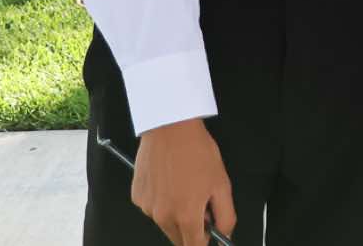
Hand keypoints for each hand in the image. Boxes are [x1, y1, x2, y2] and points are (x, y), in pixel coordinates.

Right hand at [132, 118, 234, 245]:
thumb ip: (225, 215)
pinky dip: (162, 201)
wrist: (170, 128)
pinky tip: (169, 181)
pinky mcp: (137, 197)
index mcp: (185, 215)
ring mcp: (147, 208)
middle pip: (178, 237)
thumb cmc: (197, 152)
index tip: (209, 234)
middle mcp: (162, 216)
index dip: (204, 241)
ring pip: (165, 223)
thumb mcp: (222, 183)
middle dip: (191, 227)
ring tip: (184, 186)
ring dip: (175, 214)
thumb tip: (224, 234)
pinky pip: (152, 208)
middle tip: (199, 202)